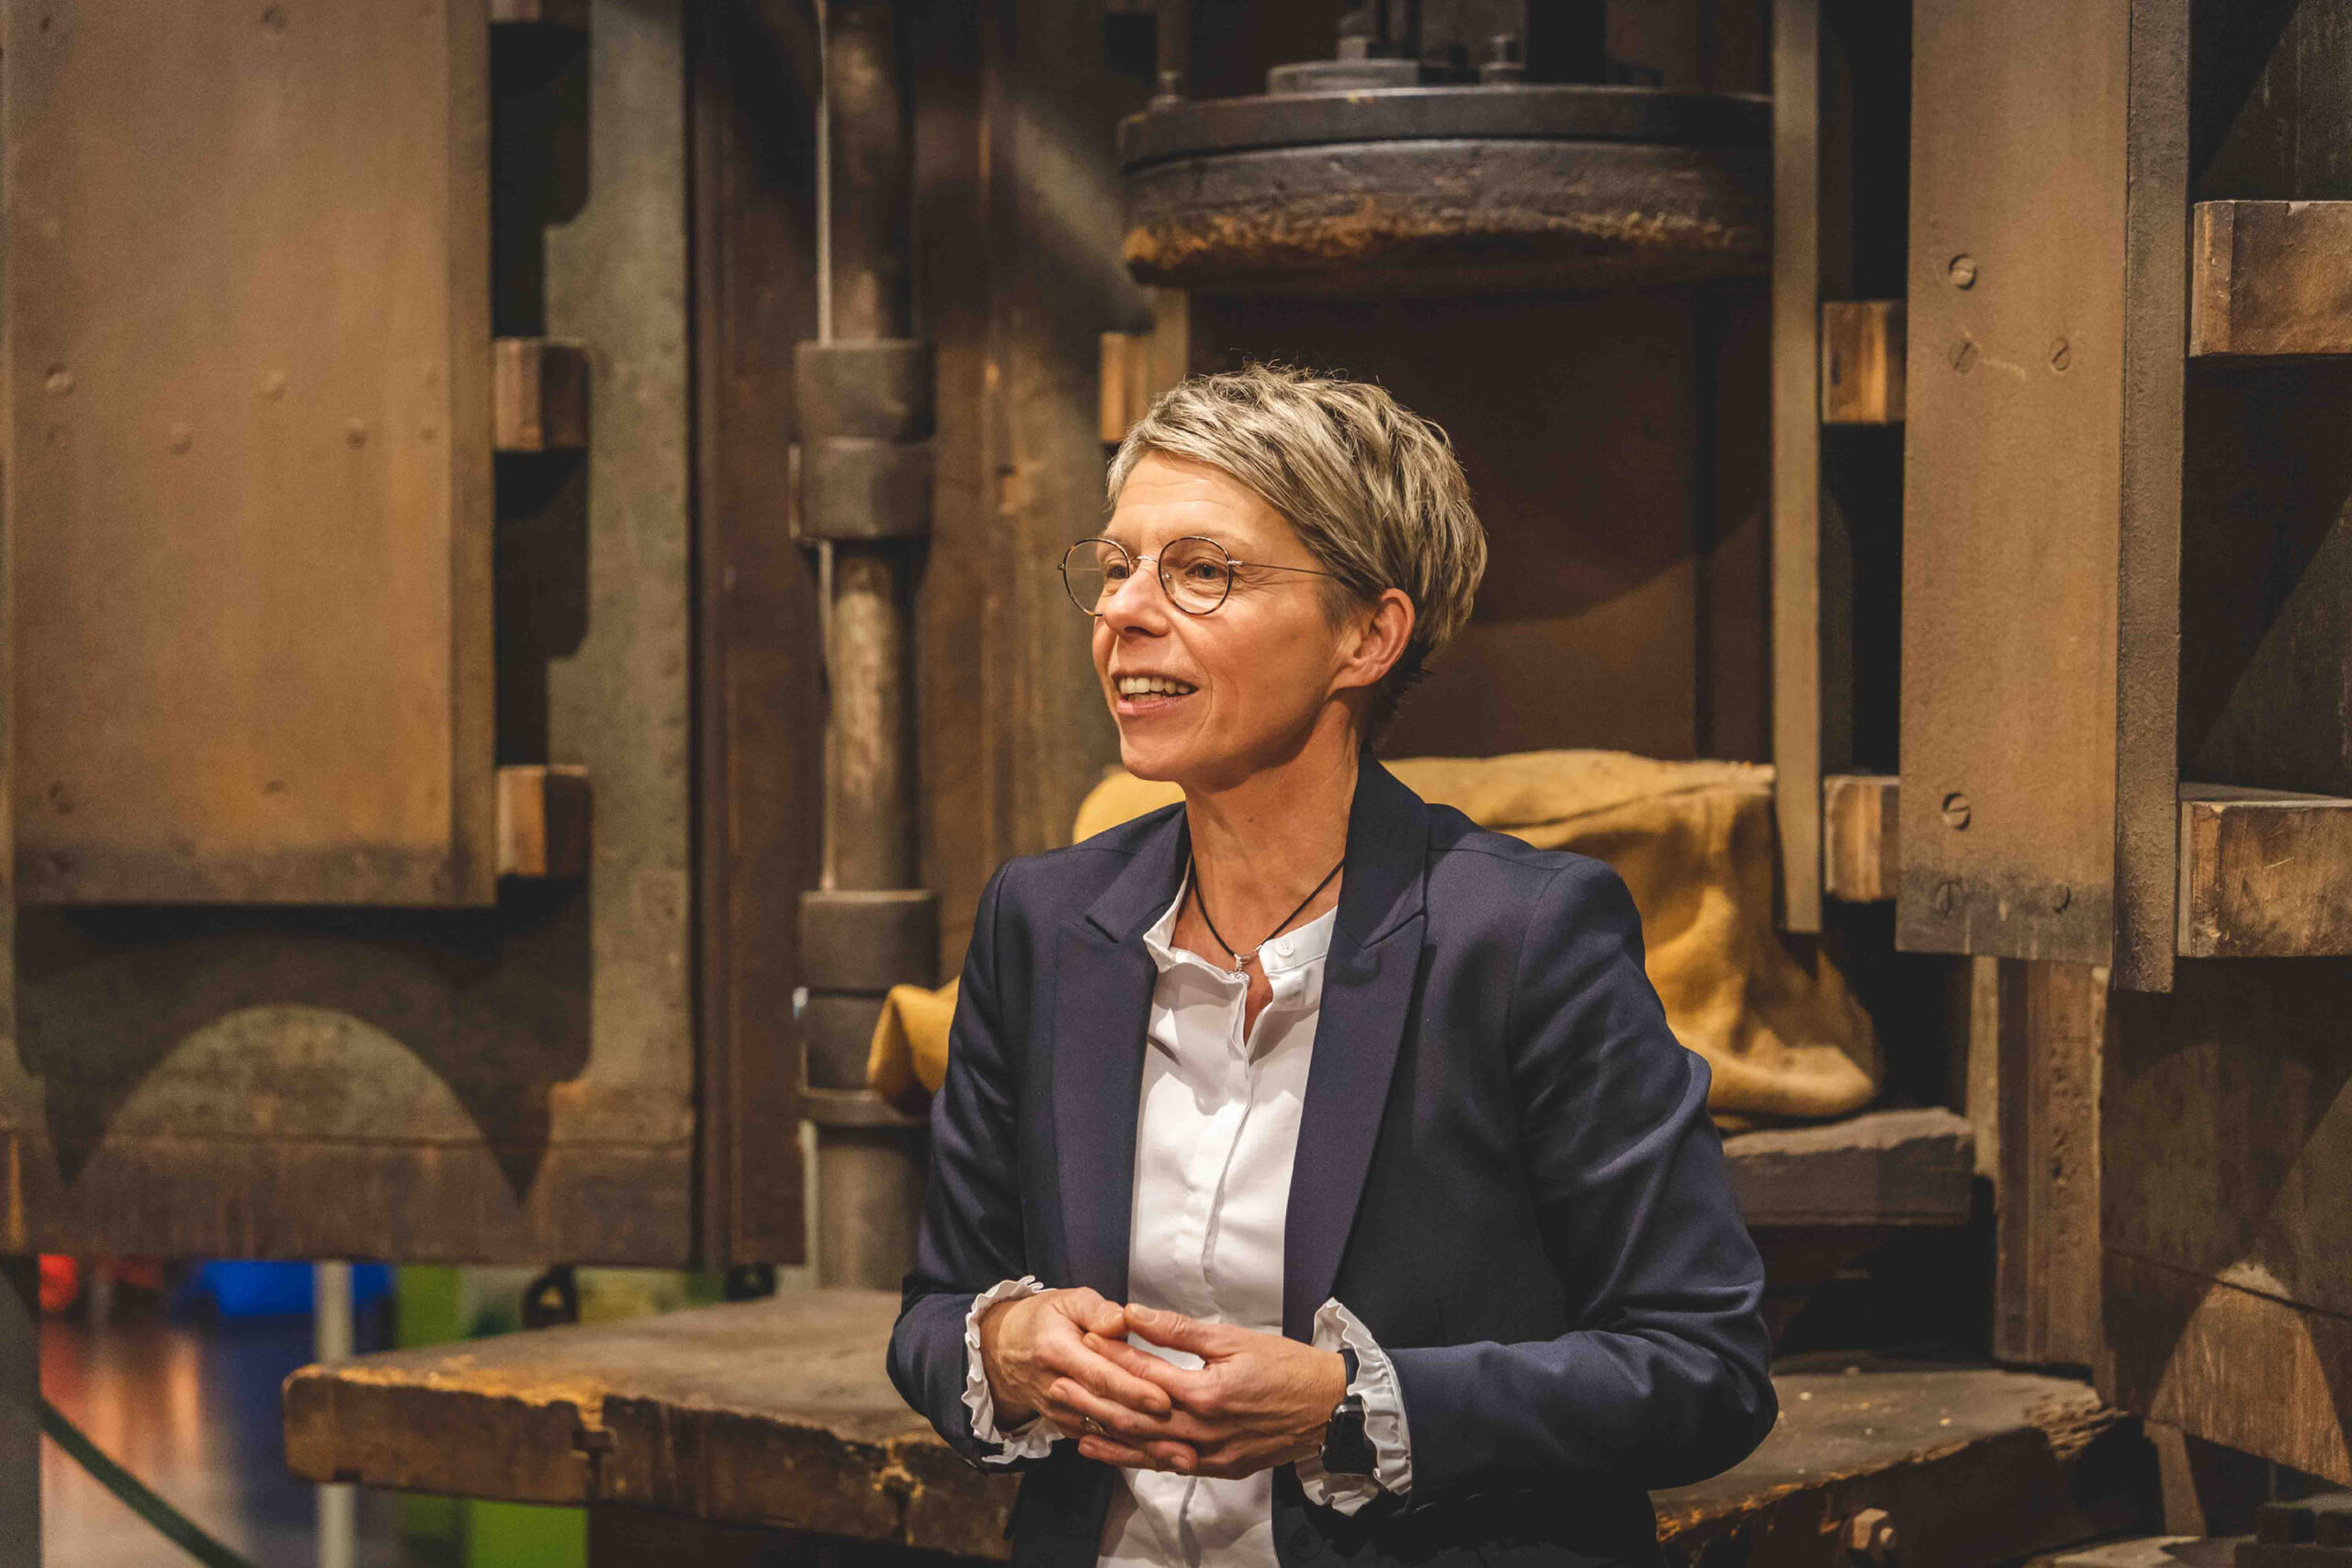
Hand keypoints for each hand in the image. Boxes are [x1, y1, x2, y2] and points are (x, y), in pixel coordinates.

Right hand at [977, 1288, 1176, 1440]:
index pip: (1100, 1375)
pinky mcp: (1066, 1426)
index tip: (1165, 1400)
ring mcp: (1060, 1413)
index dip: (1132, 1390)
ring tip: (1183, 1458)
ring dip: (1145, 1448)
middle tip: (1188, 1440)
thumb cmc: (1044, 1319)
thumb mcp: (1068, 1301)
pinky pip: (1101, 1440)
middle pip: (1106, 1411)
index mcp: (1057, 1352)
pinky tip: (1163, 1460)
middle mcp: (1056, 1389)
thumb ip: (1098, 1311)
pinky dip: (1131, 1452)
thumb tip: (1126, 1320)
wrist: (1002, 1351)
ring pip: (1107, 1433)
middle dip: (1148, 1428)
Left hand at [1070, 1304, 1348, 1479]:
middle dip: (1093, 1403)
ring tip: (1072, 1426)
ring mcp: (1210, 1456)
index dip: (1110, 1356)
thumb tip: (1135, 1313)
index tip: (1083, 1341)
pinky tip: (1116, 1453)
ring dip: (1107, 1440)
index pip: (1143, 1374)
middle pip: (1134, 1419)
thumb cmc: (1287, 1366)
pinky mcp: (1219, 1469)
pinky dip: (1139, 1459)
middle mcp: (1202, 1431)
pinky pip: (1170, 1466)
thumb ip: (1180, 1330)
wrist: (1328, 1408)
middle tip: (1057, 1388)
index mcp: (1205, 1393)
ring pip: (1146, 1451)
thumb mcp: (1234, 1338)